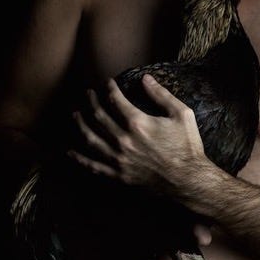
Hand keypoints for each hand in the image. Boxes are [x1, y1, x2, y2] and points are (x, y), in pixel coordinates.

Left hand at [69, 74, 206, 192]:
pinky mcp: (119, 175)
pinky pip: (93, 166)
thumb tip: (145, 78)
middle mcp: (124, 140)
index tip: (108, 83)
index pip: (115, 100)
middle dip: (91, 101)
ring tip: (76, 115)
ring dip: (80, 124)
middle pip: (98, 116)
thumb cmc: (188, 147)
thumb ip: (161, 95)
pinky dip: (80, 159)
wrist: (188, 181)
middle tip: (88, 94)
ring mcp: (119, 159)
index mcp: (138, 123)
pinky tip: (71, 152)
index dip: (109, 88)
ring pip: (90, 138)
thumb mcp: (182, 114)